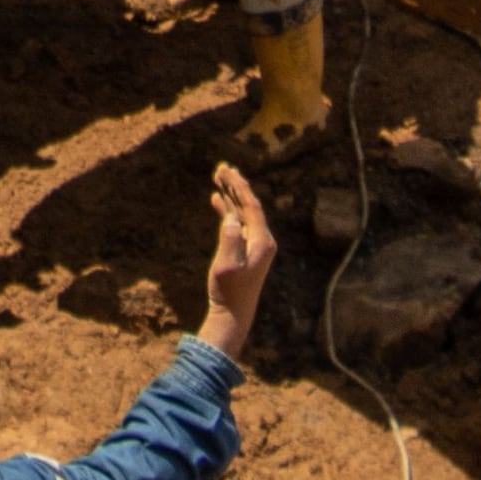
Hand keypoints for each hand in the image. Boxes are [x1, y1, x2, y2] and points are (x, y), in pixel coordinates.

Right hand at [196, 164, 274, 359]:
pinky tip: (217, 199)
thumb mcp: (228, 265)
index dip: (240, 187)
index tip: (228, 171)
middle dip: (236, 186)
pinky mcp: (244, 249)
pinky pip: (237, 223)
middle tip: (222, 167)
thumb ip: (230, 239)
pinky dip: (227, 210)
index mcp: (262, 241)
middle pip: (249, 205)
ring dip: (230, 195)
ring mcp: (253, 244)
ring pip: (242, 212)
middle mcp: (262, 240)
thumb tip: (231, 217)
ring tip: (218, 176)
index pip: (252, 207)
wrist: (233, 312)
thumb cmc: (230, 290)